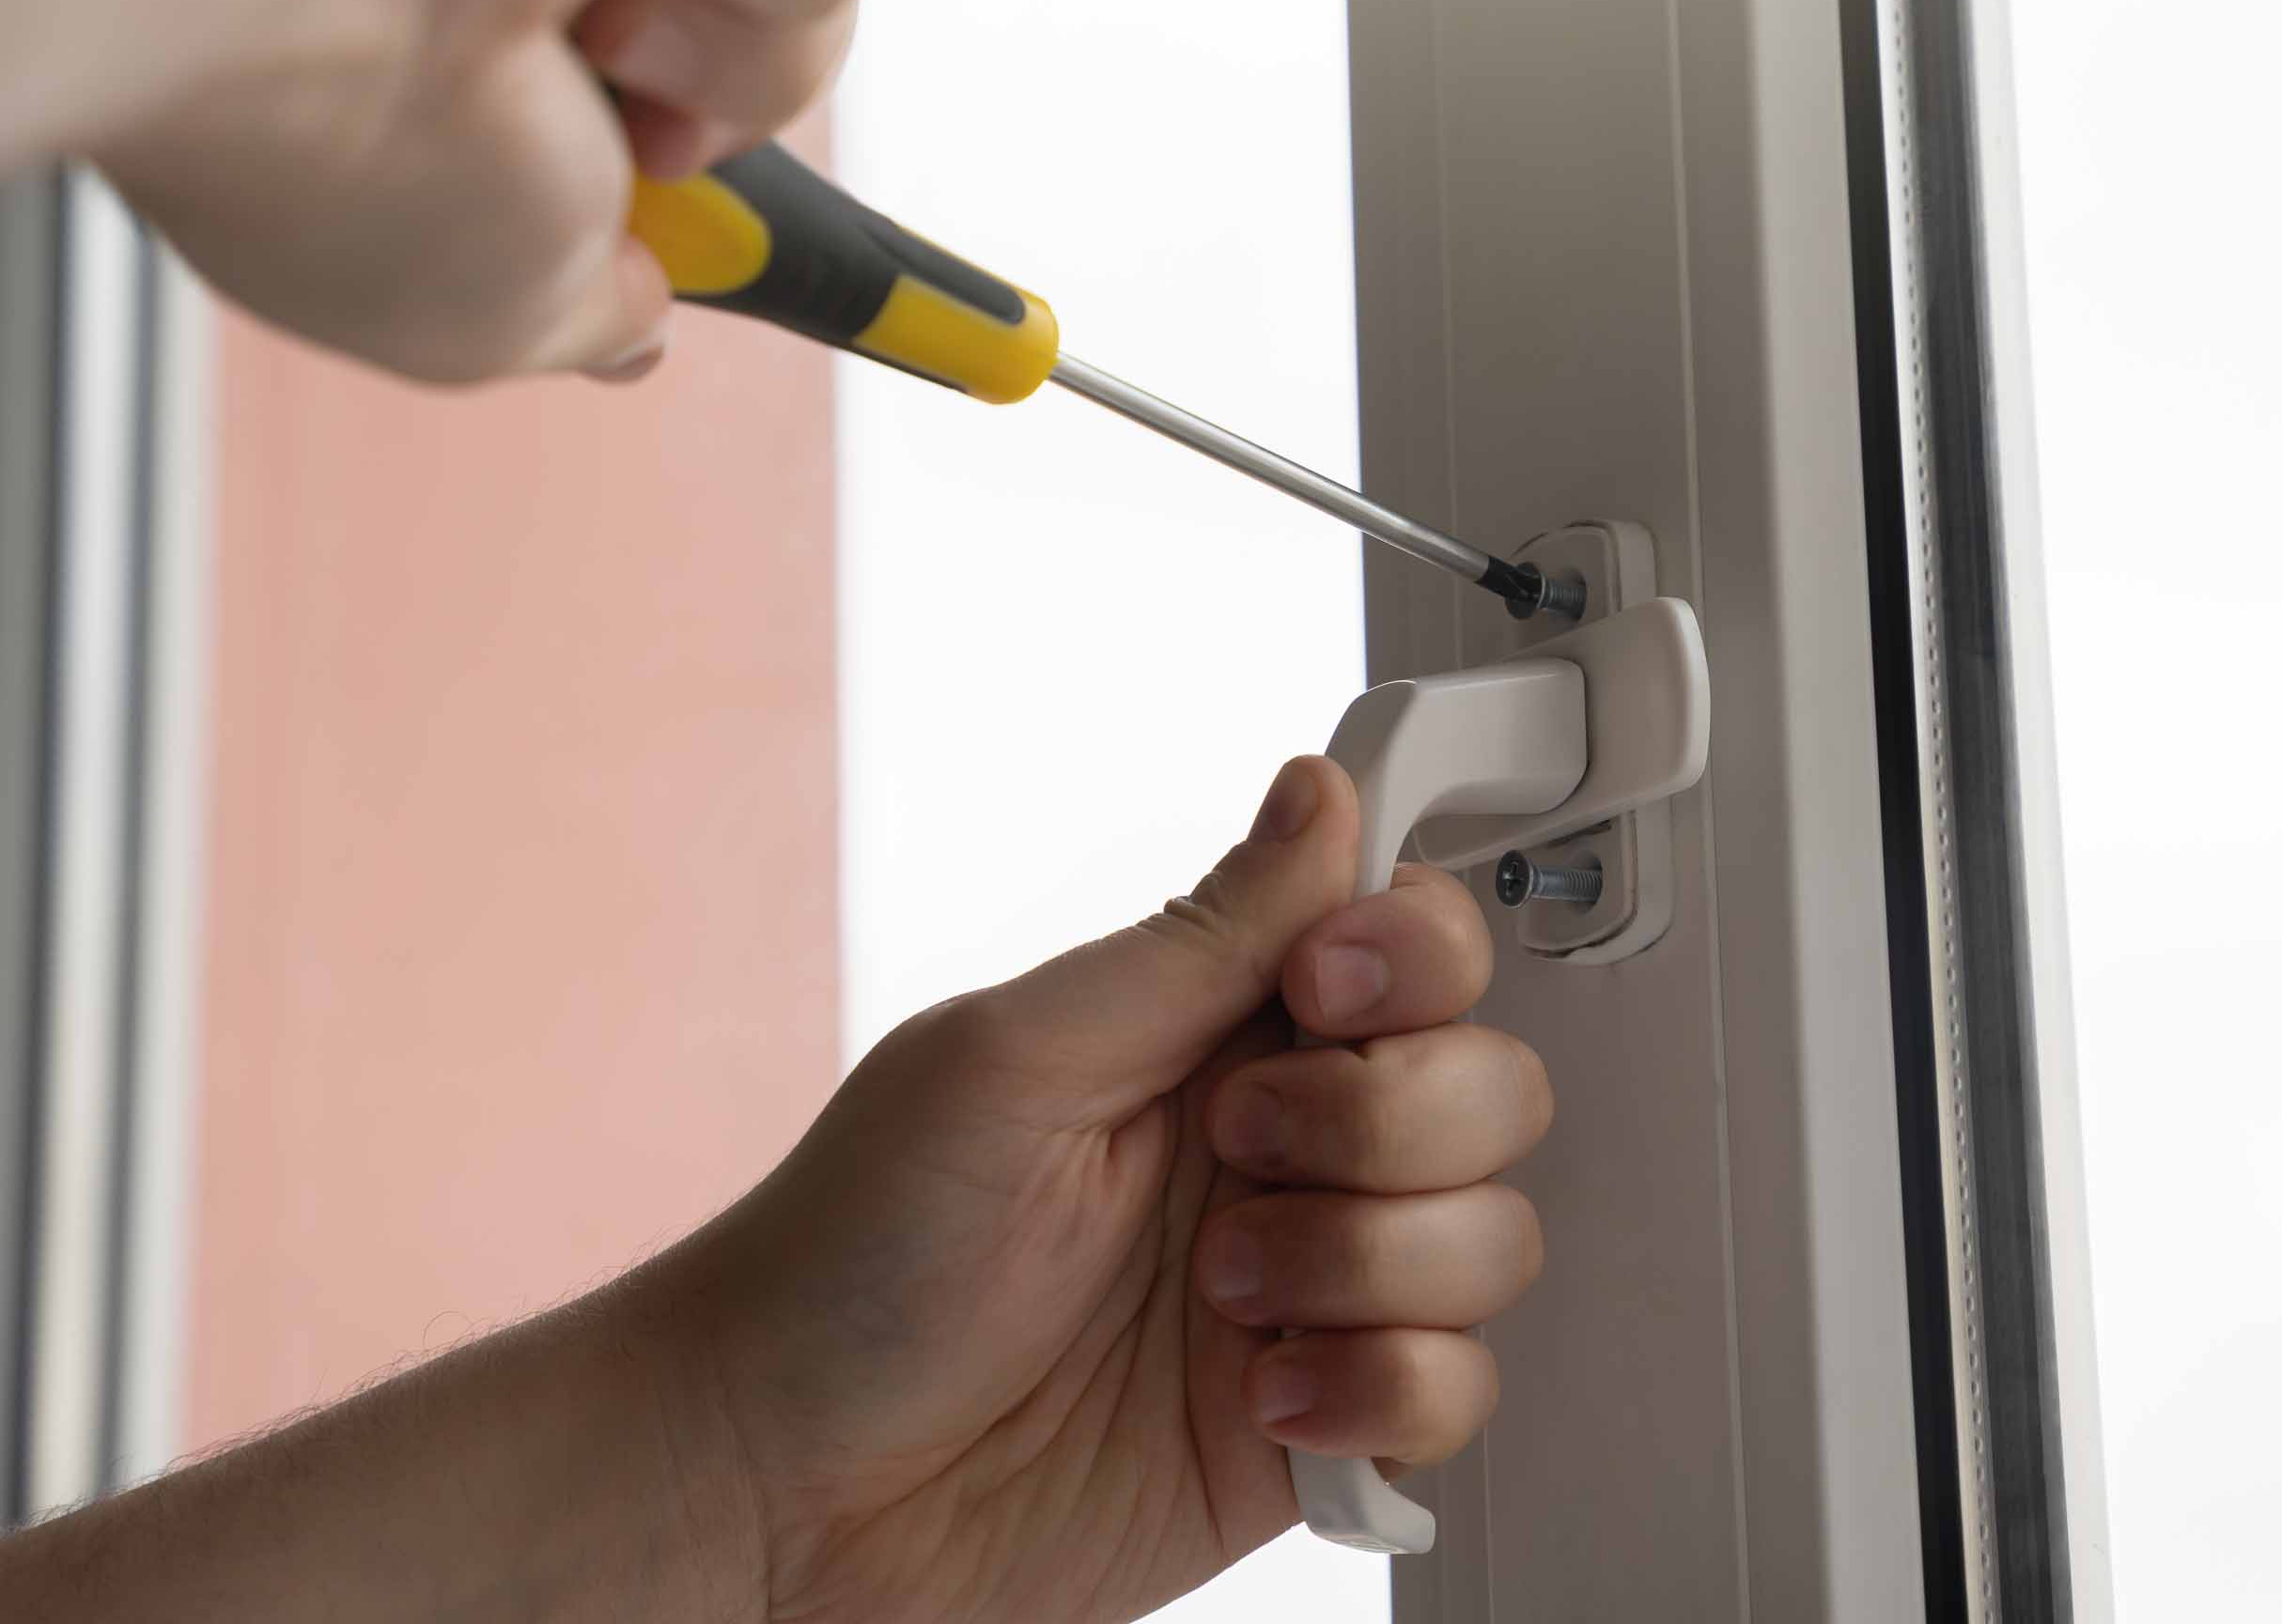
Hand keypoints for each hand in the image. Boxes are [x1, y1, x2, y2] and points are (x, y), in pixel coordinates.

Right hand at [62, 0, 885, 381]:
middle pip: (759, 68)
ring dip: (736, 54)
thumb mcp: (484, 316)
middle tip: (631, 135)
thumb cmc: (347, 136)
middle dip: (723, 126)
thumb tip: (639, 323)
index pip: (650, 120)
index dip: (723, 186)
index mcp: (473, 65)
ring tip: (601, 26)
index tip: (897, 311)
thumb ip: (581, 312)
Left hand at [648, 755, 1552, 1620]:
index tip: (1323, 985)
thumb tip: (1320, 791)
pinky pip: (1458, 1394)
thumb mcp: (1010, 1062)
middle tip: (1241, 1153)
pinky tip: (1265, 1401)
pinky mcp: (1322, 1429)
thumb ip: (1196, 939)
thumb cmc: (843, 1266)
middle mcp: (1284, 1149)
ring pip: (1493, 1238)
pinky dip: (1378, 1395)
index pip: (1413, 945)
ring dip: (1364, 1266)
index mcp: (1213, 1033)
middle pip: (1489, 1085)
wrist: (781, 1496)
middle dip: (1383, 1123)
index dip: (1412, 954)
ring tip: (1221, 1300)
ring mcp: (1312, 1289)